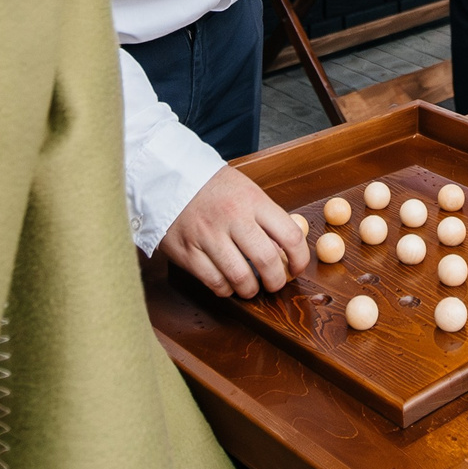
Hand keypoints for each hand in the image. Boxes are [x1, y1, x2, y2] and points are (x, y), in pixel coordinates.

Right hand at [159, 166, 308, 297]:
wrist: (168, 178)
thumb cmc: (212, 187)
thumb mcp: (246, 190)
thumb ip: (266, 217)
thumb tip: (288, 249)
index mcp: (252, 200)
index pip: (289, 235)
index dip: (300, 259)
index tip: (297, 268)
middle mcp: (232, 218)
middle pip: (267, 261)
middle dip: (276, 281)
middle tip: (275, 283)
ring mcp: (208, 236)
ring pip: (241, 277)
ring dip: (251, 290)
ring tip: (251, 287)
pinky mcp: (187, 252)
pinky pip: (215, 282)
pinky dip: (226, 290)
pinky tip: (228, 283)